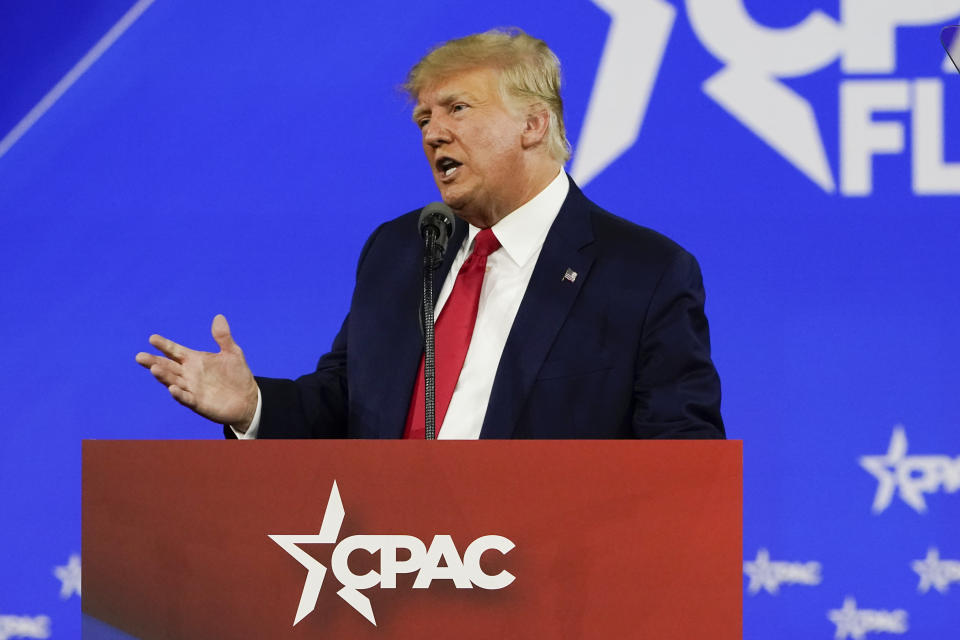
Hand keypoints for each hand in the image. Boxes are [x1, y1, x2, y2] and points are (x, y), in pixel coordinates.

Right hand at [135, 314, 258, 431]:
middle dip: (154, 361)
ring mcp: (192, 389)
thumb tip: (219, 317)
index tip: (152, 338)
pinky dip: (179, 394)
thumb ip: (223, 337)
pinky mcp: (198, 403)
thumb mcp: (232, 353)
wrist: (248, 399)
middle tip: (140, 356)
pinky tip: (173, 389)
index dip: (164, 345)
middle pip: (167, 366)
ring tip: (154, 368)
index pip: (175, 351)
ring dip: (163, 376)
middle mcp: (189, 374)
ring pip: (173, 381)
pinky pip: (186, 398)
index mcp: (194, 360)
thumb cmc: (238, 375)